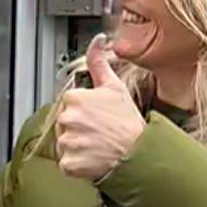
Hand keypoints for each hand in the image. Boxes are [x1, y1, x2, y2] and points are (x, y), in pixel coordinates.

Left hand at [56, 35, 144, 180]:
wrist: (142, 154)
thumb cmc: (129, 123)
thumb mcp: (115, 87)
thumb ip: (99, 62)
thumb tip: (97, 40)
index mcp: (74, 98)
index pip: (69, 104)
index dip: (84, 111)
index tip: (97, 116)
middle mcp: (67, 119)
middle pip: (65, 123)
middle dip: (78, 128)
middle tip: (99, 132)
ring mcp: (68, 142)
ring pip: (65, 143)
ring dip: (78, 147)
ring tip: (98, 146)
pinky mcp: (69, 163)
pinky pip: (67, 164)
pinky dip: (78, 165)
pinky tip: (94, 159)